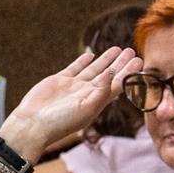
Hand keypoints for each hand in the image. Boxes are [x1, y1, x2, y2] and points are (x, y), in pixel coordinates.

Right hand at [0, 47, 142, 158]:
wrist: (33, 124)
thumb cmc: (60, 122)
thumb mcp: (85, 109)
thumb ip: (100, 92)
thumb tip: (111, 75)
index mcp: (97, 102)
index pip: (118, 84)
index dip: (129, 73)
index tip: (140, 61)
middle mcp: (87, 93)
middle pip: (109, 75)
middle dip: (121, 64)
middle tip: (132, 51)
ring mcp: (73, 87)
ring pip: (94, 70)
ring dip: (106, 60)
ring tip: (117, 48)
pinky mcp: (59, 81)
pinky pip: (75, 68)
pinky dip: (83, 61)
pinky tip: (90, 54)